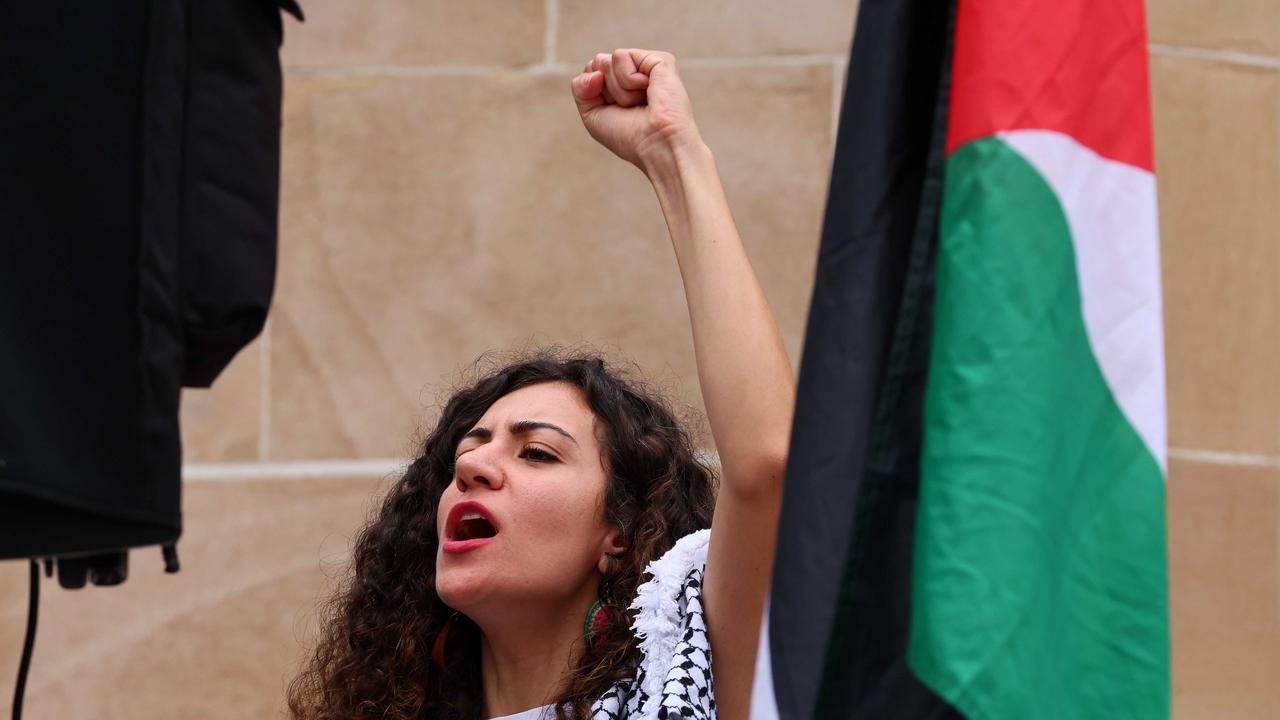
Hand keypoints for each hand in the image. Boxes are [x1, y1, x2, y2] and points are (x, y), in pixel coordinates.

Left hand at [571, 49, 703, 176]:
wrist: (656, 145)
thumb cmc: (630, 137)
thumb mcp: (592, 115)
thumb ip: (580, 88)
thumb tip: (595, 72)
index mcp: (621, 83)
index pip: (590, 70)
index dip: (594, 94)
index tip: (616, 111)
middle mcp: (635, 71)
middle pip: (597, 63)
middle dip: (606, 90)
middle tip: (630, 107)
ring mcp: (647, 64)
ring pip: (606, 60)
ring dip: (618, 89)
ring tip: (641, 101)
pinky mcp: (659, 59)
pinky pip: (621, 56)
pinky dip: (628, 80)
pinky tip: (648, 92)